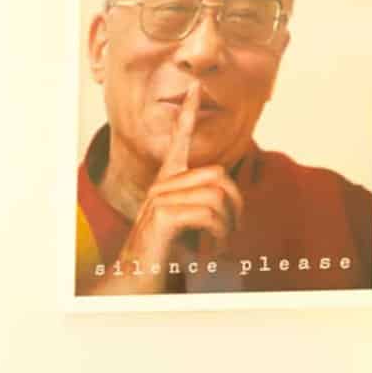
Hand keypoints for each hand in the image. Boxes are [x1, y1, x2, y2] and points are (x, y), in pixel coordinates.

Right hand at [91, 85, 243, 295]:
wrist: (135, 283)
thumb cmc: (164, 259)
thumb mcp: (188, 230)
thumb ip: (206, 210)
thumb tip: (235, 206)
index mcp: (168, 185)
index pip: (179, 142)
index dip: (187, 115)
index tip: (195, 89)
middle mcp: (162, 187)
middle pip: (218, 176)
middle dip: (236, 207)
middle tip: (230, 234)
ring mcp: (160, 201)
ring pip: (217, 195)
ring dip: (228, 227)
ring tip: (217, 247)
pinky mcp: (163, 218)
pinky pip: (209, 214)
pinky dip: (219, 236)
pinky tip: (209, 252)